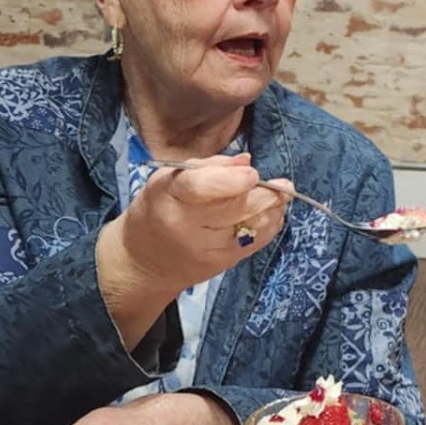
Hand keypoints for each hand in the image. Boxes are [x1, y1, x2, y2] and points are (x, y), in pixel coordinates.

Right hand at [95, 153, 288, 351]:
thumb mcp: (169, 179)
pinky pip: (258, 241)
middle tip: (279, 183)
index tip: (252, 173)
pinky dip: (271, 223)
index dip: (232, 180)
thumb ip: (208, 166)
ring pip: (253, 225)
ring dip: (274, 207)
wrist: (144, 262)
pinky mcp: (223, 263)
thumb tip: (245, 161)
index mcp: (169, 196)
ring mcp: (207, 248)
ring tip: (281, 193)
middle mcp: (187, 226)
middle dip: (265, 193)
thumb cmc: (158, 209)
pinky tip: (272, 211)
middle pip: (235, 208)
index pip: (201, 188)